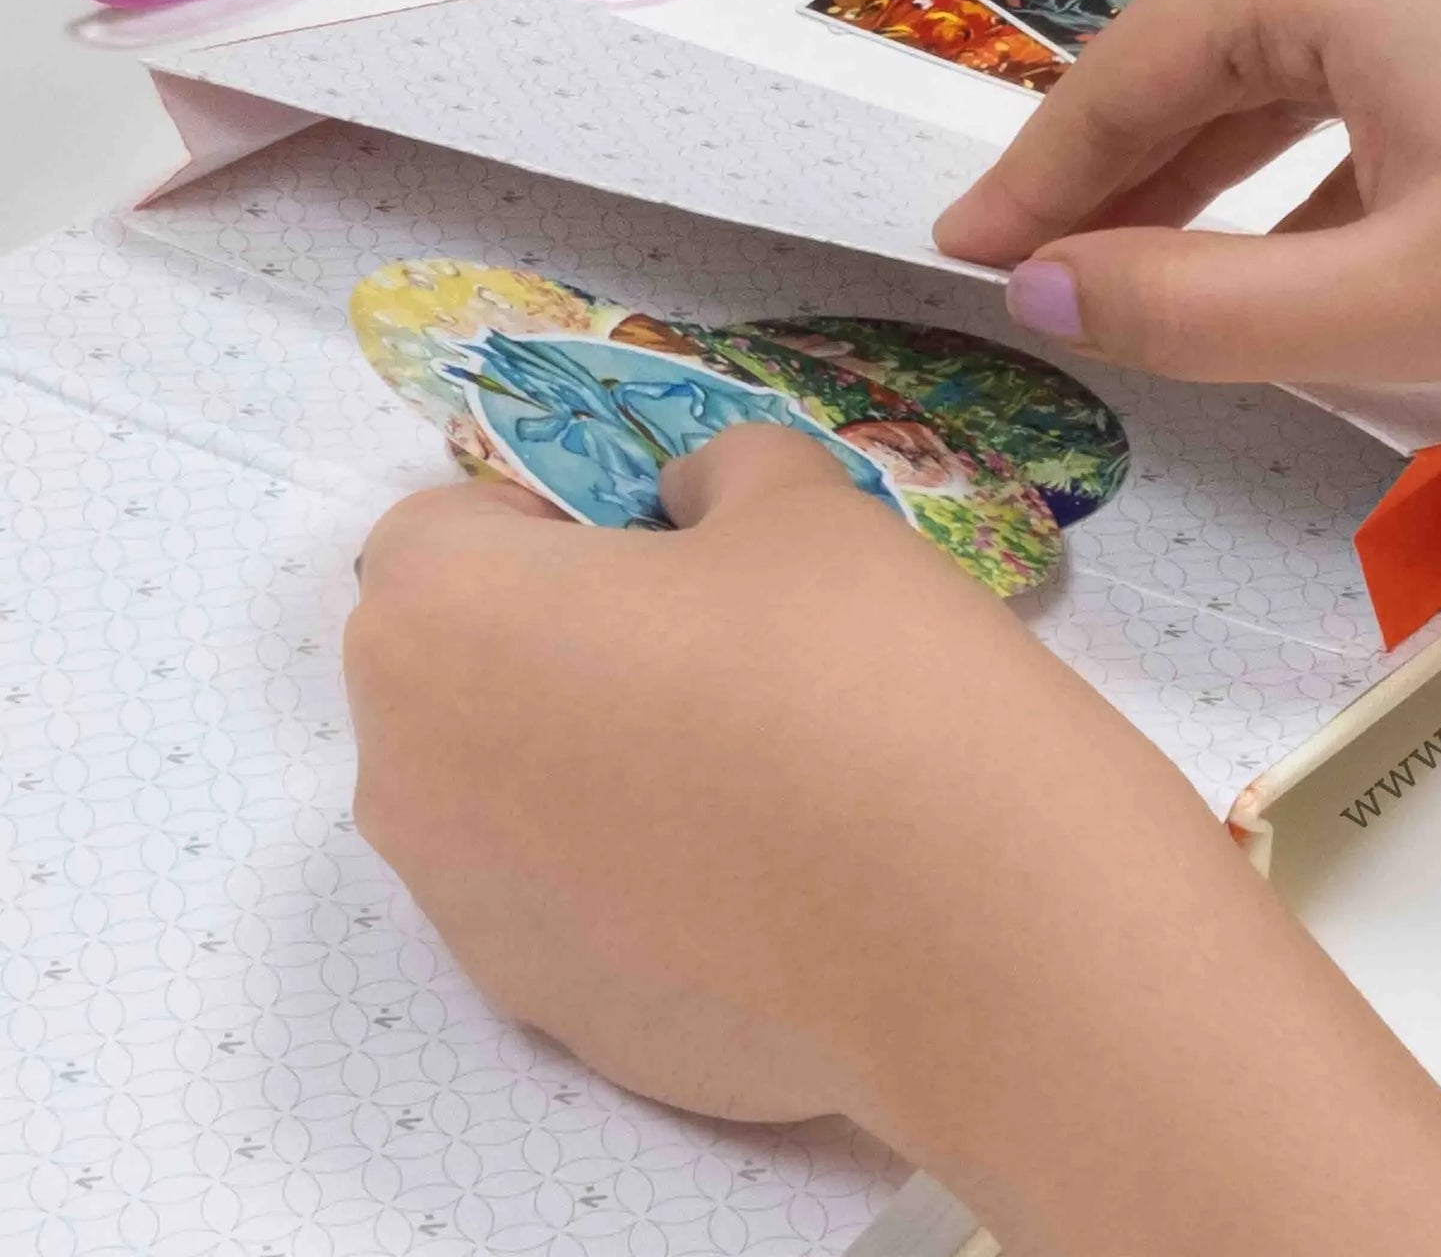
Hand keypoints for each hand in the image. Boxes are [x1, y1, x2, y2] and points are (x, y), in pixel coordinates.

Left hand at [347, 421, 1195, 1131]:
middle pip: (450, 676)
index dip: (540, 520)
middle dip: (544, 644)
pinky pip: (568, 911)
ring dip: (579, 765)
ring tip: (742, 772)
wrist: (971, 919)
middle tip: (700, 649)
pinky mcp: (562, 1024)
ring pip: (501, 801)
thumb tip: (689, 509)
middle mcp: (409, 785)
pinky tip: (764, 878)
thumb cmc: (853, 663)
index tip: (650, 547)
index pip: (435, 535)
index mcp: (434, 626)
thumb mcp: (796, 498)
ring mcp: (476, 925)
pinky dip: (631, 880)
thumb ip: (712, 475)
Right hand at [936, 0, 1440, 386]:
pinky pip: (1378, 49)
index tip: (972, 250)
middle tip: (1037, 265)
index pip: (1135, 70)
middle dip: (1121, 171)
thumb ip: (1187, 308)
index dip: (1040, 176)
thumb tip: (1044, 294)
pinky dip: (1320, 145)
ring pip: (1293, 53)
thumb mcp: (1392, 303)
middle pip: (1208, 50)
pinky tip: (1290, 236)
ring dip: (1219, 165)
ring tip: (1142, 264)